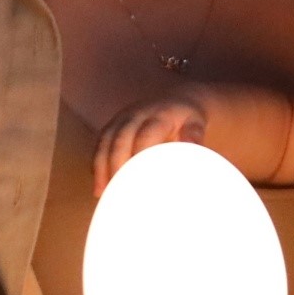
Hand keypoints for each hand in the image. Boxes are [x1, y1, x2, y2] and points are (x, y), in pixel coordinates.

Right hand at [94, 93, 209, 193]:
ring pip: (105, 142)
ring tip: (103, 193)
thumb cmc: (187, 120)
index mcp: (158, 116)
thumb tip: (192, 146)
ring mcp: (121, 119)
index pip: (144, 137)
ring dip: (102, 168)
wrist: (177, 100)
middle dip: (116, 166)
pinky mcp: (113, 125)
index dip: (139, 159)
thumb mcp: (195, 124)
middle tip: (119, 193)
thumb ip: (193, 135)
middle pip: (120, 140)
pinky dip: (98, 165)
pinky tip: (99, 187)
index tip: (141, 183)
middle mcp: (136, 114)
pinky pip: (100, 144)